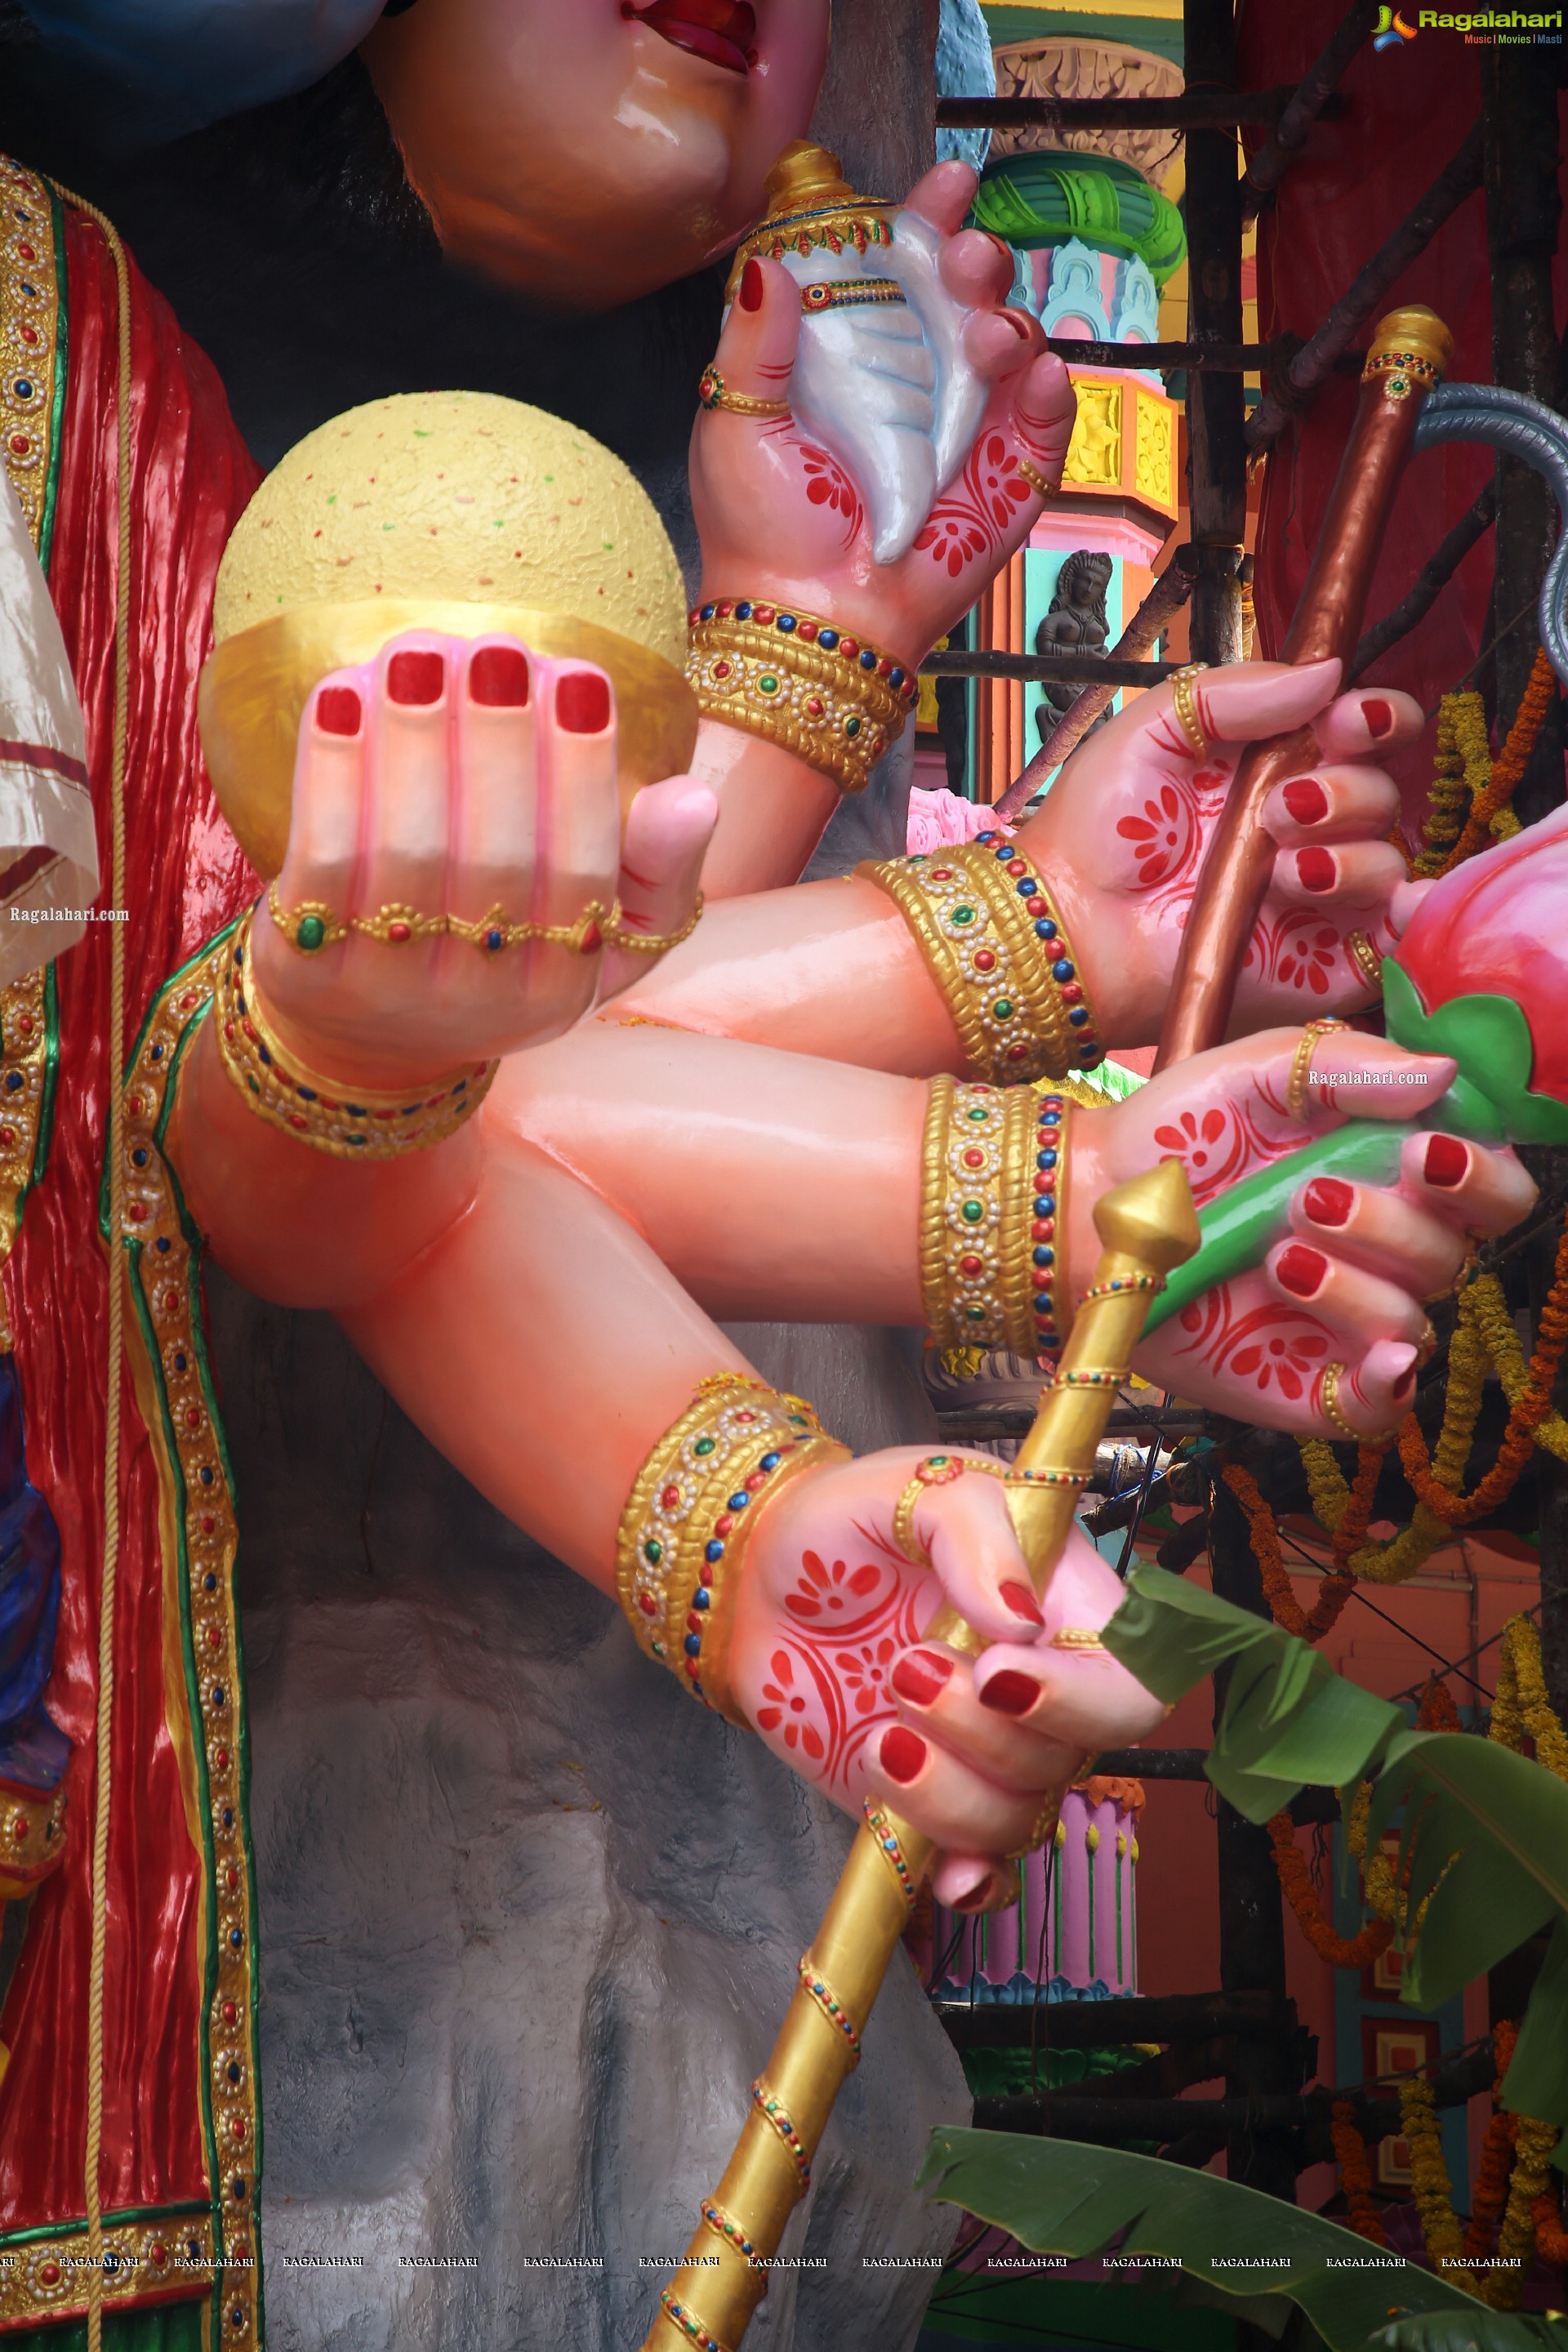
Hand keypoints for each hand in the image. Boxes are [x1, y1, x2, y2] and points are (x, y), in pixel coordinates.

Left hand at [249, 631, 714, 1091]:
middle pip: (495, 859)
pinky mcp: (302, 967)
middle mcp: (480, 1002)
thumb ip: (658, 870)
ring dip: (413, 740)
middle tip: (495, 647)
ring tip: (421, 651)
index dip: (581, 772)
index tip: (578, 675)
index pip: (582, 872)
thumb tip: (696, 796)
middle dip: (496, 741)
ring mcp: (385, 989)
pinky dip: (332, 770)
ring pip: (406, 855)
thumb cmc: (507, 954)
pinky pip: (322, 859)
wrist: (369, 1038)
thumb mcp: (604, 934)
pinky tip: (343, 692)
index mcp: (563, 986)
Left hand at [689, 162, 1075, 667]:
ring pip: (1013, 344)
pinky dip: (1050, 392)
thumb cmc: (764, 529)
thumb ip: (755, 338)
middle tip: (967, 258)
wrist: (808, 617)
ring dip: (1009, 319)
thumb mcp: (738, 417)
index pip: (900, 266)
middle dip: (977, 259)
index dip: (927, 219)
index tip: (946, 183)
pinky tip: (1038, 375)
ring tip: (989, 335)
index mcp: (855, 353)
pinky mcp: (1007, 481)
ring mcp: (967, 428)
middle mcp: (917, 380)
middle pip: (966, 292)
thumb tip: (769, 259)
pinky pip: (1045, 423)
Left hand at [728, 1448, 1163, 1909]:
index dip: (1081, 1697)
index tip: (997, 1669)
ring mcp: (986, 1753)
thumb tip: (1019, 1618)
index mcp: (1062, 1608)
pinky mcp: (932, 1800)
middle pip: (1070, 1759)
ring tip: (881, 1730)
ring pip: (1017, 1818)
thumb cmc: (852, 1518)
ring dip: (949, 1791)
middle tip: (906, 1666)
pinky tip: (945, 1872)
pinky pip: (983, 1870)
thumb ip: (973, 1534)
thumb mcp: (916, 1485)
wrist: (760, 1573)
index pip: (1127, 1681)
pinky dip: (972, 1882)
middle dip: (986, 1732)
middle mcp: (1040, 1691)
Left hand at [1019, 659, 1421, 1043]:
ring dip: (1347, 855)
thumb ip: (1234, 692)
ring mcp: (1320, 899)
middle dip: (1346, 789)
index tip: (1346, 720)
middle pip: (1384, 792)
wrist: (1069, 922)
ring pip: (1388, 861)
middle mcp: (1309, 830)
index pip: (1367, 730)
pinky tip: (1326, 894)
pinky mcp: (1324, 964)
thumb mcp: (1153, 730)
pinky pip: (1394, 937)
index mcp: (1278, 768)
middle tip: (1279, 808)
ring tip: (1280, 869)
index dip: (1375, 717)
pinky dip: (1393, 913)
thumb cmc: (1098, 831)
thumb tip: (1330, 671)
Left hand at [1068, 1028, 1536, 1436]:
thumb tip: (1444, 1072)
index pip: (1491, 1186)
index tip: (1427, 1149)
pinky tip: (1366, 1356)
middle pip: (1460, 1251)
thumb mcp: (1258, 1073)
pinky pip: (1385, 1405)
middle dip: (1397, 1221)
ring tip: (1274, 1251)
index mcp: (1394, 1171)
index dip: (1481, 1174)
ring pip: (1414, 1317)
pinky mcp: (1312, 1384)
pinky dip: (1386, 1383)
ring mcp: (1352, 1320)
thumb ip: (1349, 1064)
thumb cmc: (1180, 1133)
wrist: (1095, 1207)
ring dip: (1352, 1281)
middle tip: (1315, 1195)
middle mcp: (1387, 1248)